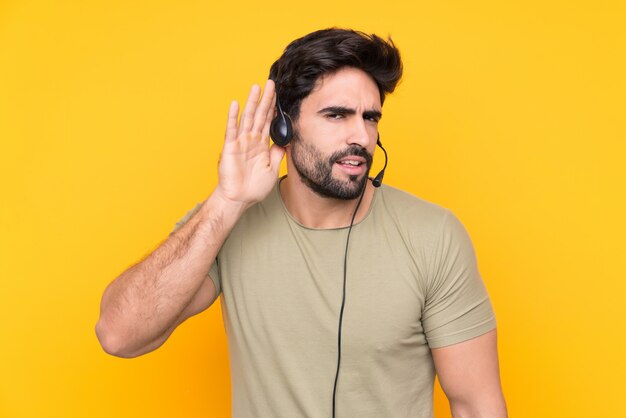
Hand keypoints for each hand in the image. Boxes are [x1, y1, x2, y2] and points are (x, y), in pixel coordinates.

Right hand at [214, 80, 284, 207]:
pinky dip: (233, 117)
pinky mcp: (230, 147)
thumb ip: (277, 154)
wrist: (239, 199)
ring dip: (252, 102)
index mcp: (261, 145)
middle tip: (271, 83)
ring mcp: (240, 142)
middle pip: (260, 115)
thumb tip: (285, 142)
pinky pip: (232, 130)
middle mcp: (251, 140)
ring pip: (247, 118)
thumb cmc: (253, 187)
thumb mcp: (272, 170)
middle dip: (266, 99)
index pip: (268, 122)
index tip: (279, 95)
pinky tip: (235, 104)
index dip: (274, 109)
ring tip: (257, 87)